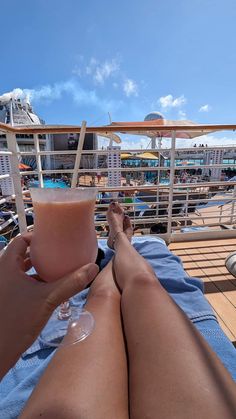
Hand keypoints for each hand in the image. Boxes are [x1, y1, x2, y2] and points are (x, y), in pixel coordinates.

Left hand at [0, 234, 98, 378]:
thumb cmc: (18, 320)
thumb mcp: (48, 299)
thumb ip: (71, 283)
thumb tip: (93, 268)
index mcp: (6, 264)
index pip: (20, 240)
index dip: (37, 237)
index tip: (54, 240)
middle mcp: (2, 272)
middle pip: (21, 254)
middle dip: (40, 254)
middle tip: (59, 254)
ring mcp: (2, 286)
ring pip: (20, 269)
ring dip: (36, 268)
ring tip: (56, 270)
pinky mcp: (5, 298)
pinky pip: (19, 282)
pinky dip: (32, 281)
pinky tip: (47, 288)